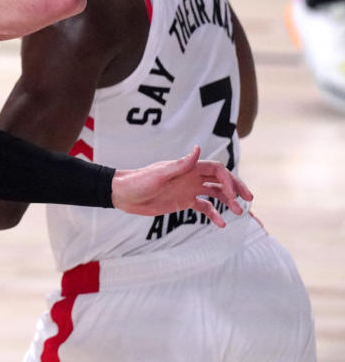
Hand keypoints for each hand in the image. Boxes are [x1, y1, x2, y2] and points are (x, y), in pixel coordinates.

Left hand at [110, 146, 253, 227]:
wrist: (123, 195)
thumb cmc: (139, 181)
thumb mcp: (160, 174)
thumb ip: (181, 164)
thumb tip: (197, 147)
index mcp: (187, 168)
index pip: (216, 169)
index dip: (228, 179)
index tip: (232, 194)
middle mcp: (191, 177)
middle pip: (220, 180)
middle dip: (235, 188)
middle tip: (248, 200)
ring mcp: (188, 189)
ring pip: (215, 193)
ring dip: (228, 201)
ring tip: (239, 213)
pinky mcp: (183, 201)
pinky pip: (204, 207)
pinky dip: (214, 214)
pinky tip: (221, 224)